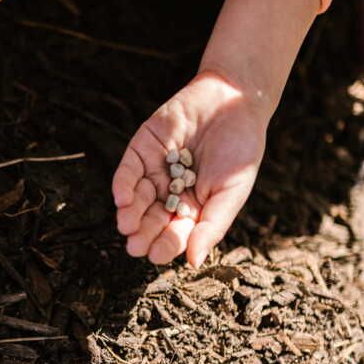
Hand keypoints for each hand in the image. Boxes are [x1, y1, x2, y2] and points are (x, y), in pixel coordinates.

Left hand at [112, 70, 270, 265]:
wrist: (234, 101)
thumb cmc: (241, 150)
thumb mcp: (231, 192)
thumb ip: (211, 226)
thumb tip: (193, 262)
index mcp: (194, 207)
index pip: (175, 232)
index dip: (165, 244)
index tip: (156, 255)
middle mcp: (171, 192)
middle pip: (152, 218)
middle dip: (143, 232)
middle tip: (134, 246)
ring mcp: (155, 170)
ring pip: (137, 198)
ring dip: (130, 213)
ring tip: (126, 225)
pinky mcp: (143, 148)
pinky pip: (128, 170)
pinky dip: (123, 185)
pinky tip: (122, 199)